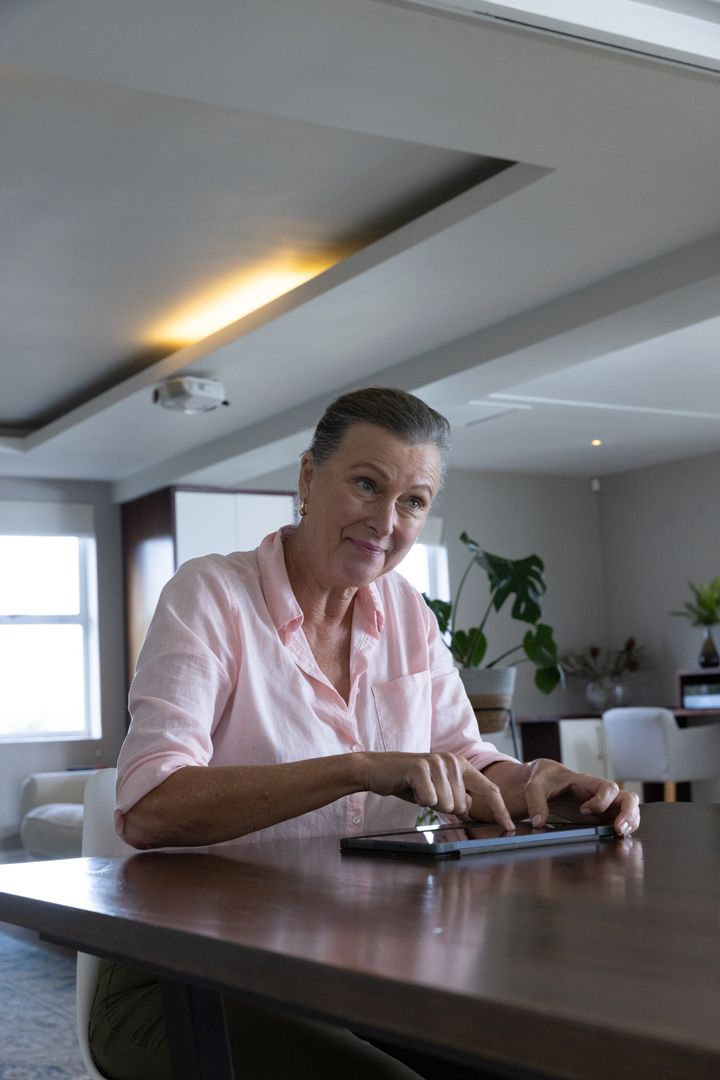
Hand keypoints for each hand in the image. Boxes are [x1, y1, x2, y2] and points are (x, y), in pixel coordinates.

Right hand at [358, 751, 513, 830]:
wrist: (378, 771)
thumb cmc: (409, 782)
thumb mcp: (438, 789)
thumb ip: (458, 796)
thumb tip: (472, 810)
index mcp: (461, 765)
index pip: (489, 789)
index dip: (499, 809)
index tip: (509, 826)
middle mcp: (452, 760)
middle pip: (463, 805)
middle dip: (445, 808)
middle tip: (428, 794)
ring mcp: (436, 762)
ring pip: (447, 804)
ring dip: (431, 804)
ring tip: (419, 791)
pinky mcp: (420, 767)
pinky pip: (430, 800)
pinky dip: (420, 800)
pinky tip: (411, 788)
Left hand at [521, 758, 639, 836]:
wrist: (544, 781)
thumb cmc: (543, 779)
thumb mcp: (534, 786)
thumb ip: (536, 801)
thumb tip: (539, 821)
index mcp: (586, 782)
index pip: (607, 787)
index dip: (601, 801)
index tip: (583, 811)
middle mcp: (600, 794)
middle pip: (629, 798)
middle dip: (629, 814)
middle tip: (619, 830)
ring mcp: (603, 806)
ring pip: (629, 811)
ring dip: (630, 824)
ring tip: (620, 836)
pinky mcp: (600, 817)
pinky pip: (620, 822)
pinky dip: (622, 830)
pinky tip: (615, 839)